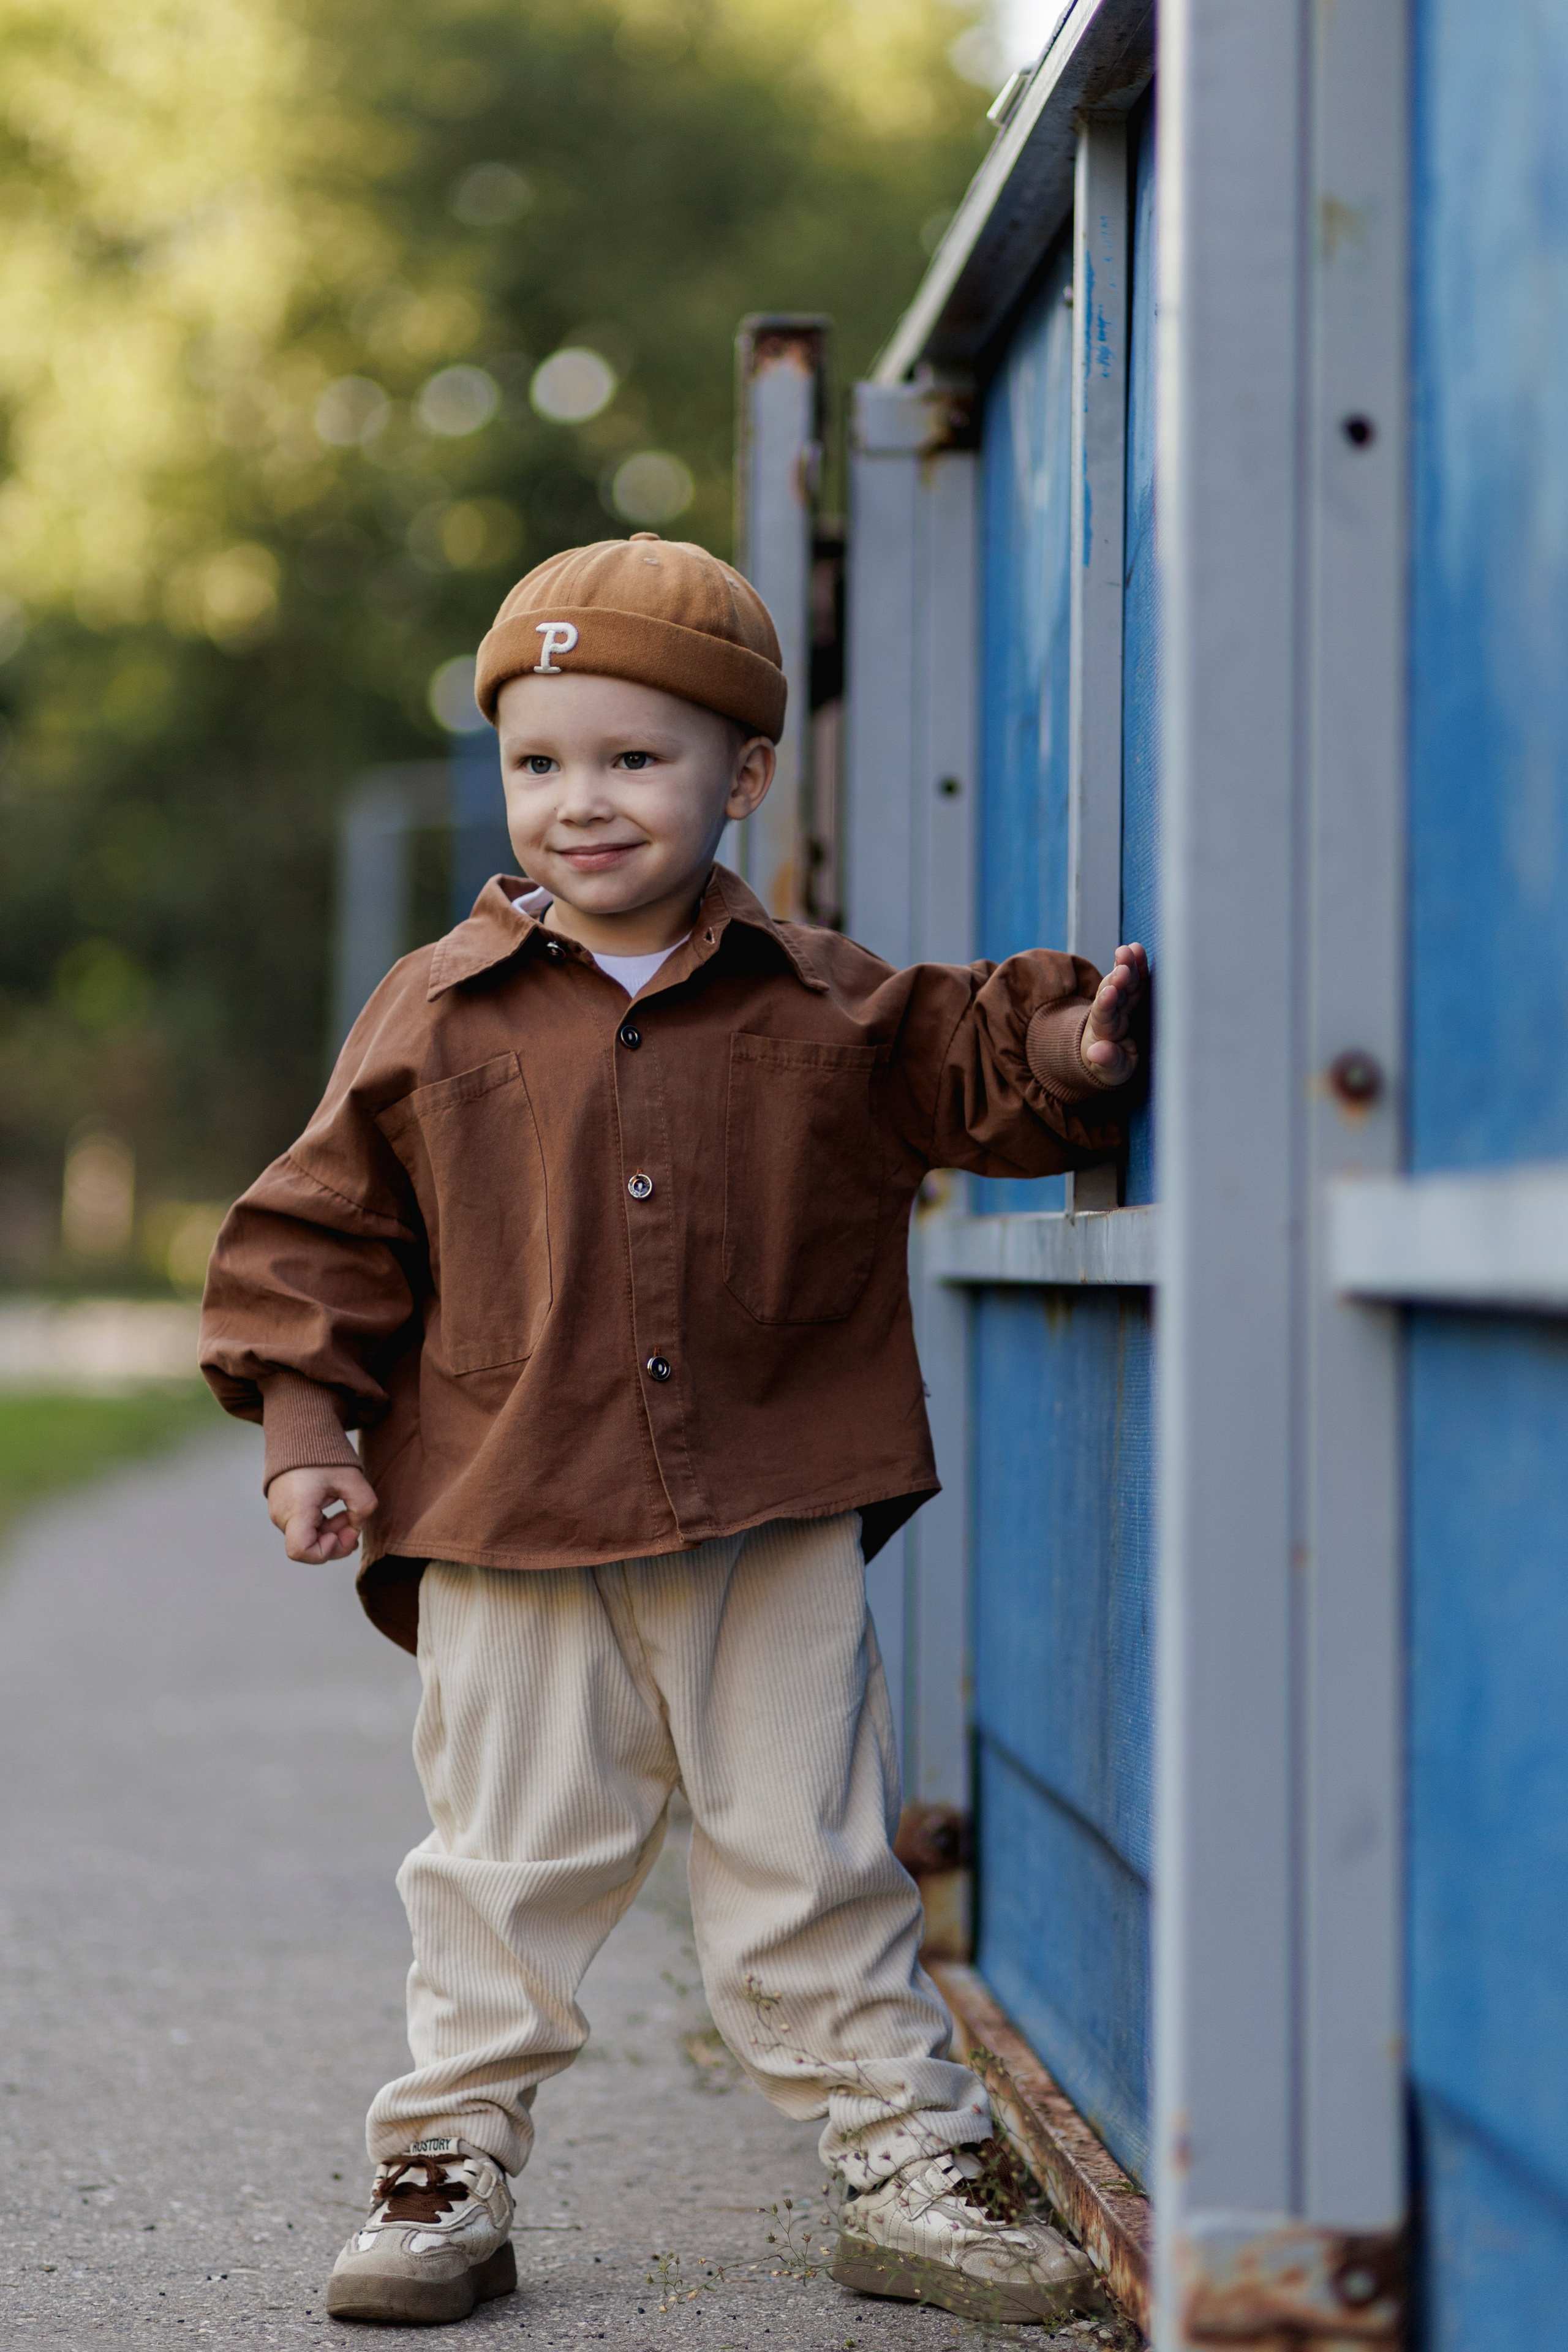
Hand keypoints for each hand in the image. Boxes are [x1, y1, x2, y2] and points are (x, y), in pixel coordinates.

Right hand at [267, 1464, 378, 1562]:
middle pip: (309, 1547)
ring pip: (308, 1537)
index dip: (326, 1552)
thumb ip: (364, 1507)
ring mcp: (280, 1512)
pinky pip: (304, 1527)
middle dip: (337, 1539)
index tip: (343, 1531)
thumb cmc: (322, 1454)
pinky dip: (323, 1524)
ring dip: (332, 1530)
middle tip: (355, 1522)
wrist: (297, 1432)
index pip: (301, 1551)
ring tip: (347, 1511)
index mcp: (295, 1508)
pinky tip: (337, 1509)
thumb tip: (358, 1527)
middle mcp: (281, 1515)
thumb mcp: (352, 1478)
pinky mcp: (283, 1508)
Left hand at [1080, 942, 1148, 1084]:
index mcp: (1103, 1033)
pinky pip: (1136, 978)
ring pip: (1124, 982)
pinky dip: (1138, 964)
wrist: (1113, 1055)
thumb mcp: (1111, 1071)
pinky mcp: (1134, 996)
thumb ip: (1107, 1061)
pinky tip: (1137, 948)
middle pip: (1112, 993)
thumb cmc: (1114, 1066)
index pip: (1103, 1016)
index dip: (1106, 1004)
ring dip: (1126, 965)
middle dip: (1118, 979)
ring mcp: (1122, 1002)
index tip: (1110, 992)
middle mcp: (1110, 1013)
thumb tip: (1095, 1052)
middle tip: (1122, 966)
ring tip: (1129, 949)